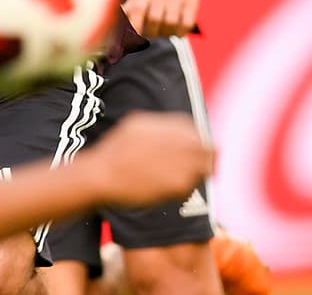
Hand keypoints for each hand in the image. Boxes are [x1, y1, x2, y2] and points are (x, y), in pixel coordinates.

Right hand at [88, 112, 212, 207]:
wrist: (104, 175)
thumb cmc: (115, 151)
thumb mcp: (136, 125)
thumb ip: (160, 127)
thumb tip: (176, 132)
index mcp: (169, 126)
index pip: (194, 130)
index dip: (196, 139)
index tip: (193, 148)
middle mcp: (180, 142)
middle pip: (207, 148)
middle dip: (205, 156)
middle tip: (200, 165)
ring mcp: (182, 164)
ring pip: (204, 168)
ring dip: (198, 172)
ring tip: (182, 177)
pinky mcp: (179, 185)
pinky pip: (191, 185)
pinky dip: (185, 186)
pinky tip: (168, 187)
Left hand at [123, 0, 199, 37]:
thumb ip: (127, 11)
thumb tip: (112, 29)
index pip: (137, 9)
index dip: (135, 26)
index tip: (134, 40)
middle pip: (155, 19)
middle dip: (152, 32)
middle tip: (153, 35)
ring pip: (171, 22)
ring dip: (167, 33)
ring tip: (165, 32)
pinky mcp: (191, 0)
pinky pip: (186, 23)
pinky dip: (181, 32)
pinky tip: (177, 32)